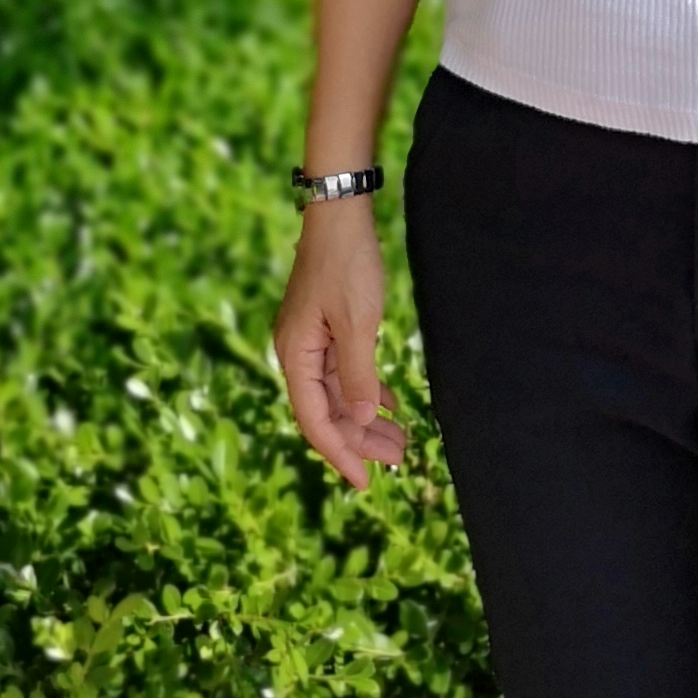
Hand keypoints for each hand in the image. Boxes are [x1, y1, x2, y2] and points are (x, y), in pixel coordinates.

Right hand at [271, 201, 407, 492]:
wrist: (341, 214)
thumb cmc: (346, 265)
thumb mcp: (357, 323)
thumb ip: (358, 375)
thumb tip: (361, 420)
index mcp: (296, 356)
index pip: (315, 420)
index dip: (340, 453)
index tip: (364, 482)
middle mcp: (298, 354)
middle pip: (327, 411)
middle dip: (360, 439)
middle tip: (398, 460)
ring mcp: (313, 342)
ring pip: (339, 394)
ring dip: (367, 419)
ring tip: (401, 441)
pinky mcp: (328, 329)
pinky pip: (346, 372)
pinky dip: (367, 391)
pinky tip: (391, 405)